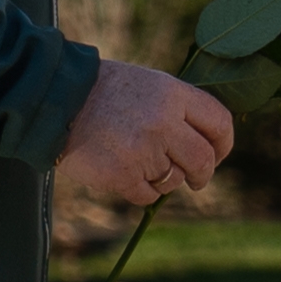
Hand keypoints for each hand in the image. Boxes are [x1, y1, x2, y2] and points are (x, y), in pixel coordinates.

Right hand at [59, 58, 233, 208]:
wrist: (56, 99)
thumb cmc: (104, 92)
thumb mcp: (149, 85)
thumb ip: (179, 109)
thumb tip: (208, 143)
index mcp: (173, 94)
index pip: (219, 123)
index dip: (223, 144)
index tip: (217, 155)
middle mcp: (164, 121)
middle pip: (203, 159)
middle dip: (202, 174)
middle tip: (195, 179)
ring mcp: (144, 149)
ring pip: (173, 180)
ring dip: (164, 180)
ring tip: (141, 164)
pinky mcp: (123, 174)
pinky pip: (148, 196)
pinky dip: (141, 191)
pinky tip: (125, 175)